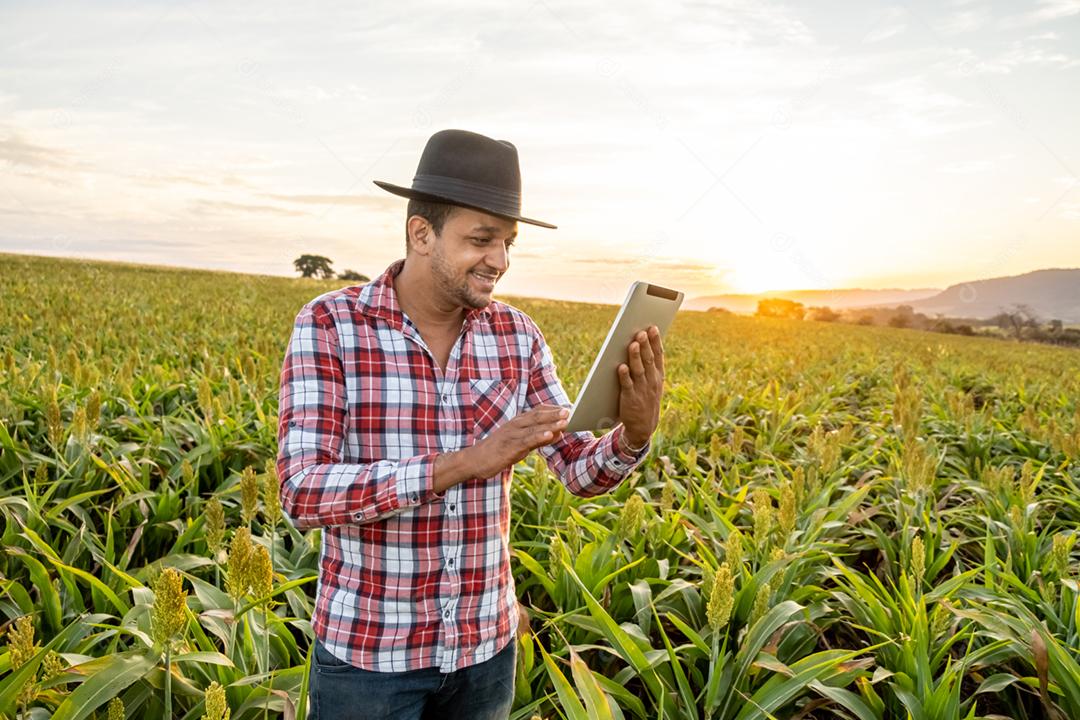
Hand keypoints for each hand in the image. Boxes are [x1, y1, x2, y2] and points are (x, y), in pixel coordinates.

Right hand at [465, 404, 568, 478]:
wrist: (474, 461)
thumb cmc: (497, 452)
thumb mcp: (519, 444)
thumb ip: (537, 439)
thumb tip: (556, 434)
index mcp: (517, 422)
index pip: (537, 411)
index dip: (552, 409)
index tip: (568, 408)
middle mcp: (514, 425)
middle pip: (537, 415)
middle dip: (554, 413)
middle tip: (569, 410)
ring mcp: (511, 435)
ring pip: (534, 427)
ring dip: (551, 423)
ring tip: (565, 421)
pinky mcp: (509, 447)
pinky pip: (526, 441)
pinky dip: (539, 437)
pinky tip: (550, 435)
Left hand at [617, 325, 663, 446]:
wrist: (643, 427)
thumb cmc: (645, 399)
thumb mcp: (653, 383)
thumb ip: (650, 366)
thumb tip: (643, 344)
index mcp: (658, 376)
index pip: (658, 355)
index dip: (656, 341)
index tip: (653, 327)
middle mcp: (651, 381)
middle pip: (648, 359)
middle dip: (645, 345)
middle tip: (641, 331)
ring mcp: (641, 390)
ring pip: (638, 370)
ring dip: (635, 356)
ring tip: (633, 344)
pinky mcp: (630, 398)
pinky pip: (627, 385)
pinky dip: (624, 375)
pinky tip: (621, 366)